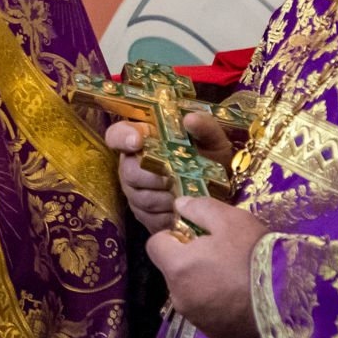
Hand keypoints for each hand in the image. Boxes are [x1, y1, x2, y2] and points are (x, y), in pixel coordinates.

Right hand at [108, 111, 233, 233]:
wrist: (220, 190)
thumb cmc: (210, 157)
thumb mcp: (212, 139)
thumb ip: (204, 126)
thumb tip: (190, 119)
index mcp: (143, 139)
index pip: (117, 135)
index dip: (122, 138)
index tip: (137, 141)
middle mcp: (132, 164)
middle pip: (130, 172)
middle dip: (156, 177)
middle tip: (178, 177)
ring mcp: (135, 191)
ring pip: (142, 198)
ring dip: (167, 198)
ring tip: (187, 194)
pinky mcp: (144, 215)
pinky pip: (150, 218)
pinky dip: (170, 215)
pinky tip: (184, 211)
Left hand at [147, 196, 266, 337]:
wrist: (290, 302)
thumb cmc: (256, 256)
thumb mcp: (231, 220)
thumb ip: (200, 209)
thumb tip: (180, 205)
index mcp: (177, 266)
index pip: (154, 245)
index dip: (172, 237)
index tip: (195, 236)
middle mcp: (179, 296)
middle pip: (173, 271)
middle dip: (189, 261)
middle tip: (222, 255)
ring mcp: (196, 318)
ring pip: (190, 293)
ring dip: (203, 284)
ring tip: (235, 278)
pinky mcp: (215, 334)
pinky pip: (207, 313)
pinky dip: (218, 305)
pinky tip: (242, 299)